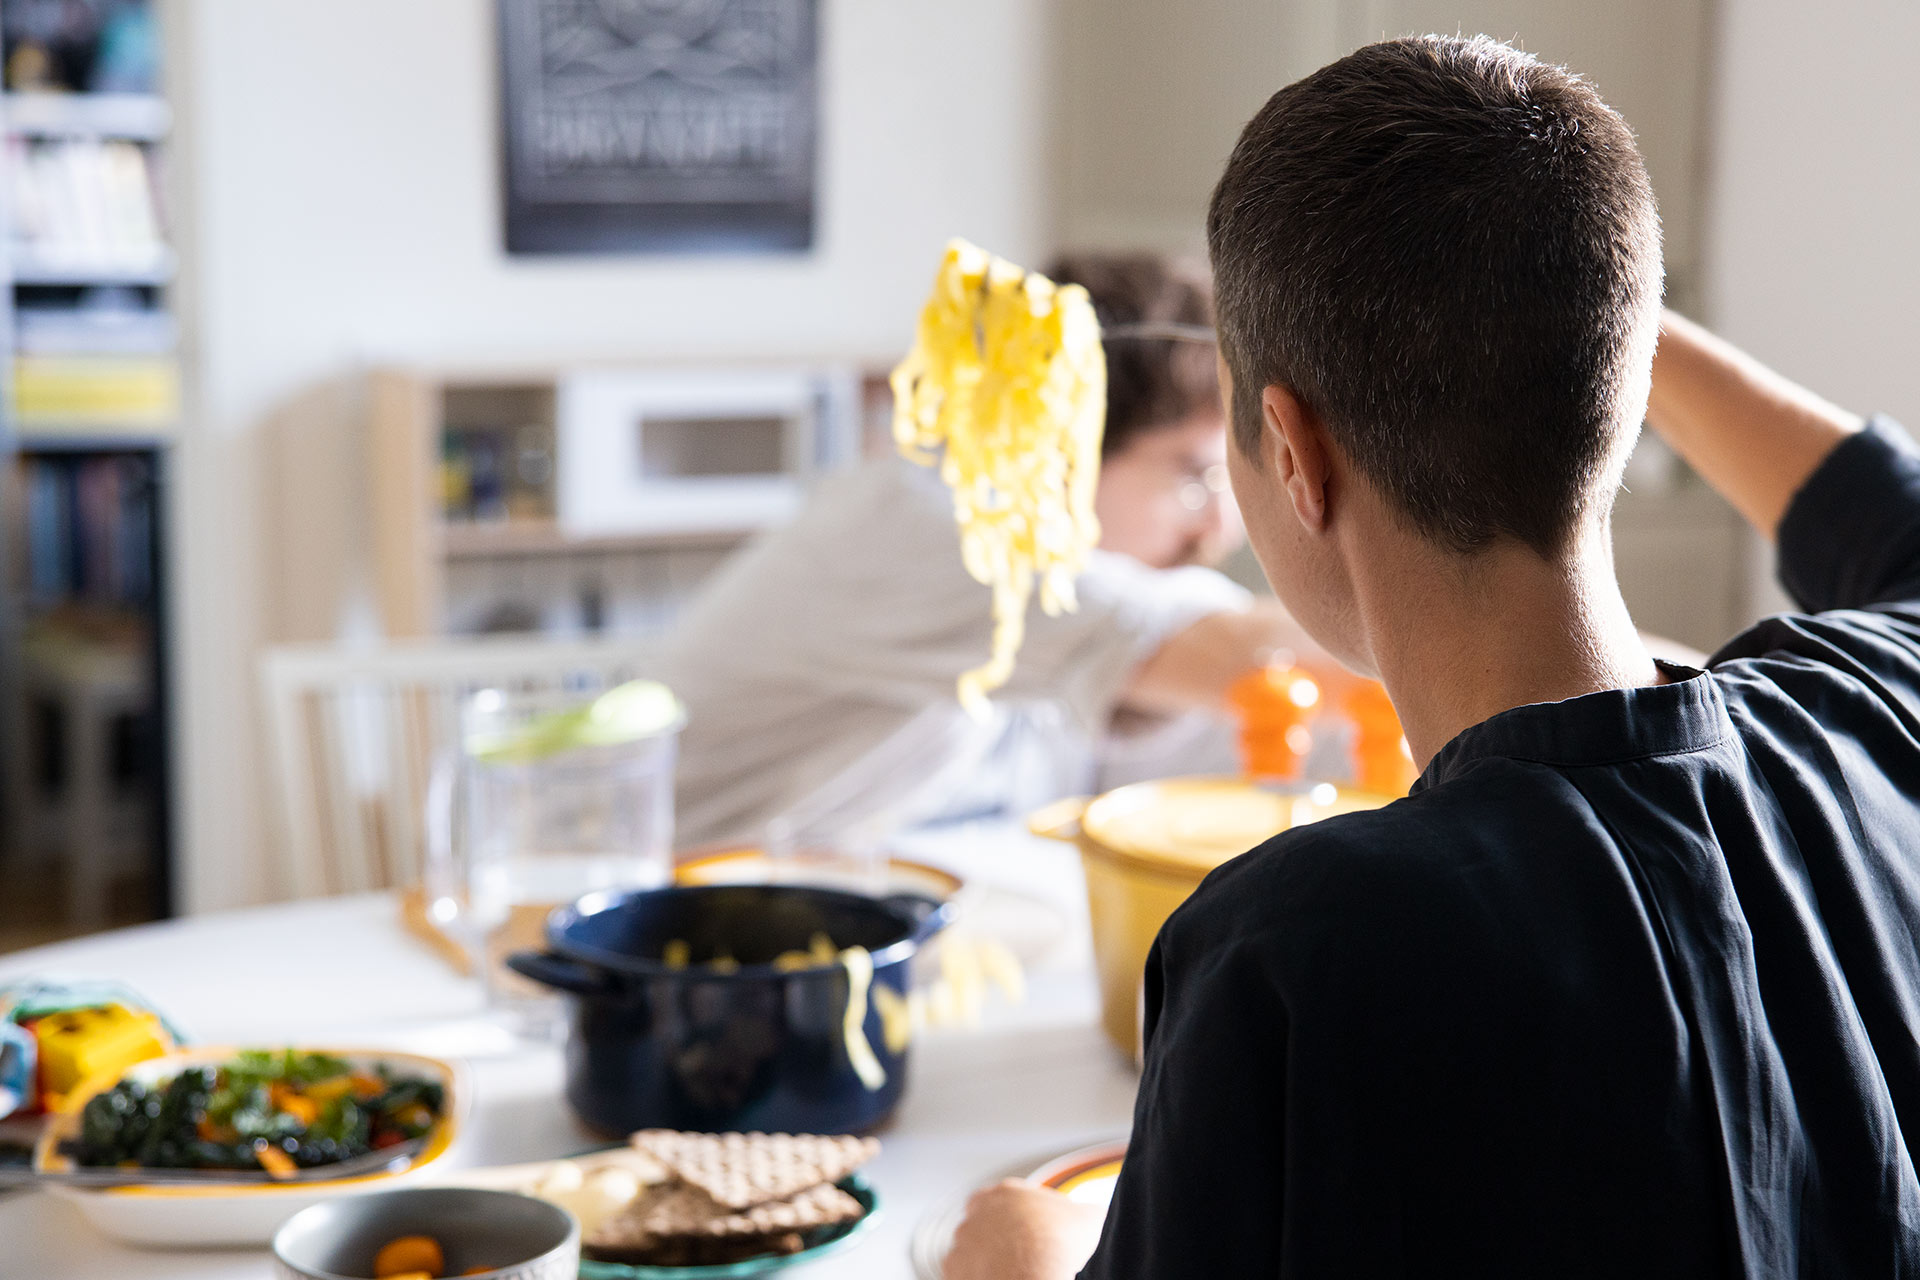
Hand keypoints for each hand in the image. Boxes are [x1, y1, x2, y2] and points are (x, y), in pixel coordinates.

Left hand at [944, 1179, 1108, 1279]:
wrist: (1036, 1275)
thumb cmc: (1060, 1244)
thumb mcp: (1090, 1218)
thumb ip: (1087, 1212)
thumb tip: (1095, 1216)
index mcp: (1006, 1193)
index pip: (1008, 1199)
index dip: (1021, 1217)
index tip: (1033, 1233)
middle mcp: (977, 1213)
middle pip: (987, 1224)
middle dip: (1001, 1239)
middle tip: (1022, 1256)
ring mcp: (962, 1242)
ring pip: (972, 1251)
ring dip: (986, 1261)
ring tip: (1011, 1274)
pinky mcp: (954, 1270)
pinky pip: (964, 1275)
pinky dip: (978, 1279)